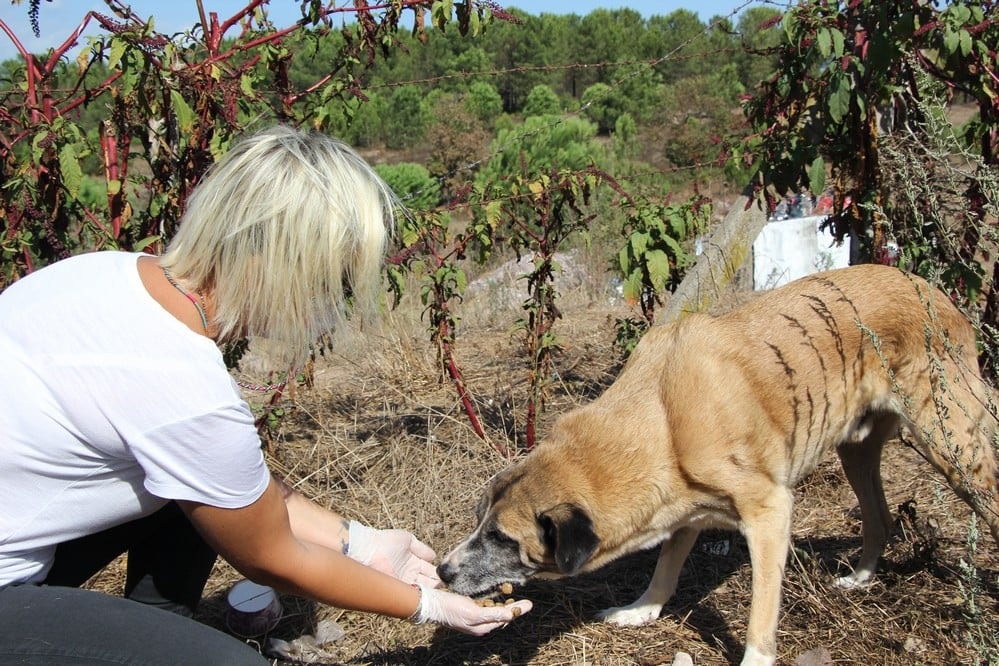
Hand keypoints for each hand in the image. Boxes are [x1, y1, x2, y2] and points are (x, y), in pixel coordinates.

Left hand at [346, 521, 440, 587]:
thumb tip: (435, 557)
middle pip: (428, 583)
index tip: (449, 579)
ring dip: (432, 591)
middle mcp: (410, 575)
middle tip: (449, 589)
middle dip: (437, 586)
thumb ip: (422, 549)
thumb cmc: (386, 541)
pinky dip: (421, 595)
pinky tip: (431, 596)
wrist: (368, 549)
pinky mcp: (397, 589)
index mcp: (413, 563)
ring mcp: (404, 583)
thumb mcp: (408, 541)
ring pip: (422, 590)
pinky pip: (412, 594)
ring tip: (442, 594)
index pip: (430, 572)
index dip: (438, 575)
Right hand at [412, 585, 532, 635]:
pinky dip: (493, 602)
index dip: (517, 611)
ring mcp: (474, 617)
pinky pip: (485, 607)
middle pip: (501, 616)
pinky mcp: (468, 610)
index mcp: (482, 627)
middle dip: (513, 608)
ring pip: (494, 611)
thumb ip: (493, 614)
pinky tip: (495, 594)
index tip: (529, 604)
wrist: (431, 604)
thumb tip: (511, 615)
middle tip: (525, 601)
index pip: (505, 618)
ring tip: (513, 595)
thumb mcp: (474, 612)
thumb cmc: (451, 608)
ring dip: (504, 604)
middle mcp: (479, 624)